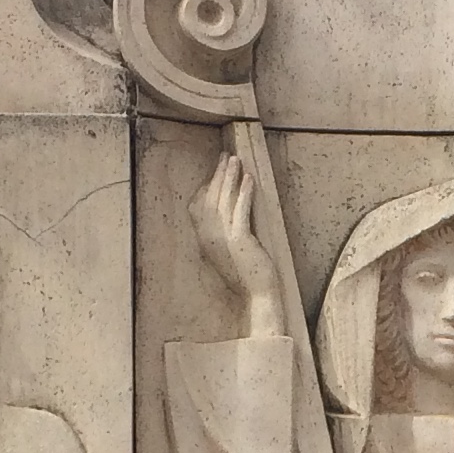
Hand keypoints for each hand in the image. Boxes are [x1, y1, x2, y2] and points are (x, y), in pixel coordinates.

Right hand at [189, 154, 287, 336]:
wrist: (256, 295)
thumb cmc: (245, 278)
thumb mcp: (226, 256)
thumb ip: (220, 239)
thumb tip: (224, 222)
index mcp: (204, 241)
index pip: (198, 208)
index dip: (206, 188)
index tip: (215, 175)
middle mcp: (209, 237)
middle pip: (210, 198)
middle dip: (217, 175)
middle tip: (224, 157)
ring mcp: (223, 238)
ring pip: (224, 200)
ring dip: (229, 177)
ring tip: (235, 160)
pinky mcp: (240, 240)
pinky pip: (240, 210)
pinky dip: (244, 193)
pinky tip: (248, 179)